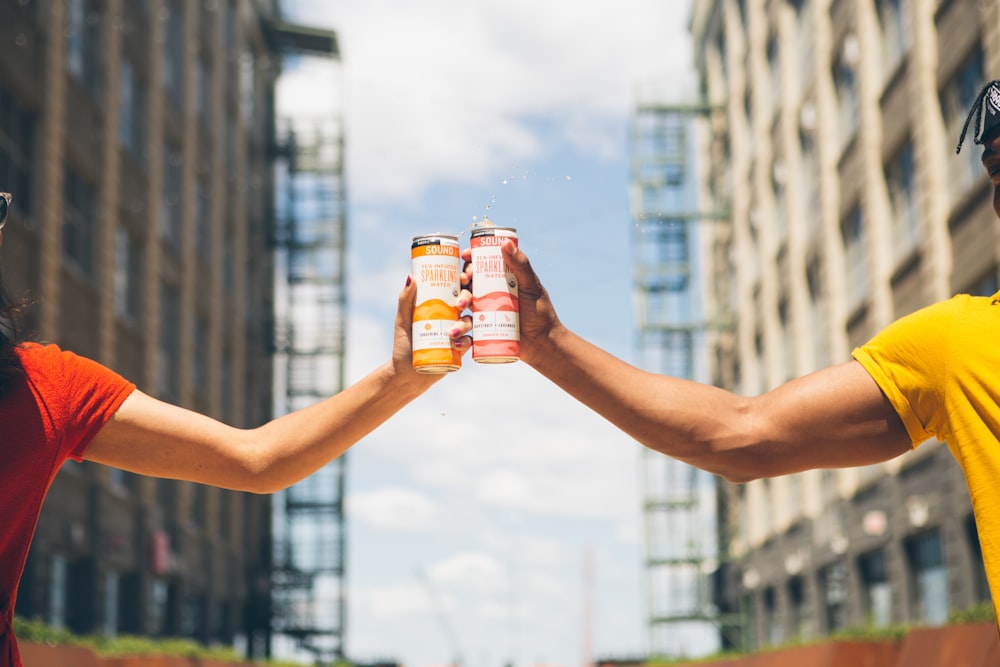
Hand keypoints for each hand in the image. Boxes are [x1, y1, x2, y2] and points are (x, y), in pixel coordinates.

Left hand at [392, 276, 472, 384]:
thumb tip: (411, 277)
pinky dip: (465, 342)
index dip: (465, 279)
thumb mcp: (403, 320)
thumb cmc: (404, 344)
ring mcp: (458, 332)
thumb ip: (405, 300)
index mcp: (441, 305)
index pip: (456, 287)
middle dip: (468, 299)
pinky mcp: (461, 349)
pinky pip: (470, 342)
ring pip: (470, 321)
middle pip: (468, 301)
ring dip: (464, 324)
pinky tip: (455, 345)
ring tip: (451, 333)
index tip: (463, 276)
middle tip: (459, 304)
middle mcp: (452, 316)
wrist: (407, 373)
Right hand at [461, 240, 560, 365]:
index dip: (469, 258)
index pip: (480, 264)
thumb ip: (520, 265)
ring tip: (461, 307)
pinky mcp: (482, 329)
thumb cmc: (540, 311)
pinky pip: (465, 327)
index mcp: (499, 279)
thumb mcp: (530, 286)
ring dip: (457, 304)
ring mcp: (484, 311)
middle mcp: (489, 293)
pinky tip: (455, 332)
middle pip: (467, 283)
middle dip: (461, 281)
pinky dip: (457, 328)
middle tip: (465, 282)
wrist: (542, 342)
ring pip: (463, 304)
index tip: (465, 256)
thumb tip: (506, 242)